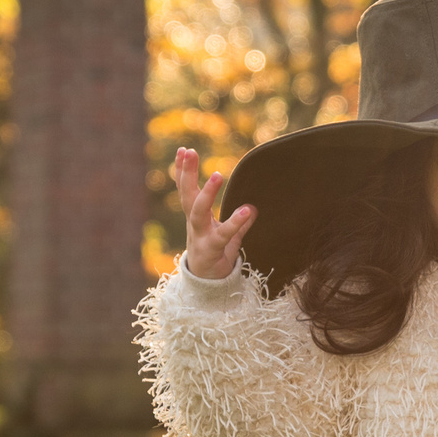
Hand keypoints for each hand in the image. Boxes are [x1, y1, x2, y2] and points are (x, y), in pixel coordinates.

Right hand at [173, 147, 253, 279]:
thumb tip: (254, 209)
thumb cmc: (215, 256)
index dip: (182, 171)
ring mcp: (200, 236)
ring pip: (198, 212)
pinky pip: (223, 235)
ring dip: (206, 193)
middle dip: (185, 173)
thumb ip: (238, 223)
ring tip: (217, 174)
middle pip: (186, 195)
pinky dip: (235, 222)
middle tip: (189, 151)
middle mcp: (194, 224)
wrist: (207, 286)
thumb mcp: (227, 237)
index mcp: (195, 217)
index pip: (186, 189)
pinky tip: (247, 210)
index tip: (183, 150)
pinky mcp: (211, 250)